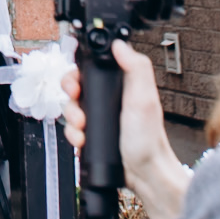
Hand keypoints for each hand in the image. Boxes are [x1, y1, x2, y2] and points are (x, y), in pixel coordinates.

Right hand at [62, 40, 191, 218]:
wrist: (145, 175)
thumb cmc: (149, 139)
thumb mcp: (144, 99)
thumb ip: (136, 68)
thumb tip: (120, 44)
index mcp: (121, 84)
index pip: (91, 66)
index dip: (78, 70)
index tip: (76, 81)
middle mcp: (109, 98)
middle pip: (75, 86)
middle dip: (70, 96)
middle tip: (76, 105)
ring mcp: (99, 116)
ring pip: (71, 107)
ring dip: (71, 118)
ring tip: (81, 128)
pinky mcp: (92, 133)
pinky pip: (72, 128)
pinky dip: (72, 134)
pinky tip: (81, 140)